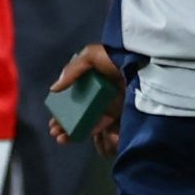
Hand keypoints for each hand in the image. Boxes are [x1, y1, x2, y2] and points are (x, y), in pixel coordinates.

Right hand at [46, 43, 124, 157]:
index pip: (73, 97)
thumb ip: (71, 71)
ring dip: (74, 131)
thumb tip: (54, 89)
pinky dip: (91, 133)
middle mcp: (100, 93)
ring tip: (61, 138)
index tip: (52, 119)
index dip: (61, 109)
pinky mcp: (120, 114)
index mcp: (92, 79)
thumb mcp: (90, 56)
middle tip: (54, 132)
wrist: (142, 66)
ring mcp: (110, 105)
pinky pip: (103, 126)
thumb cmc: (115, 57)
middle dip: (64, 123)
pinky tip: (77, 137)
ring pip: (88, 121)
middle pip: (78, 112)